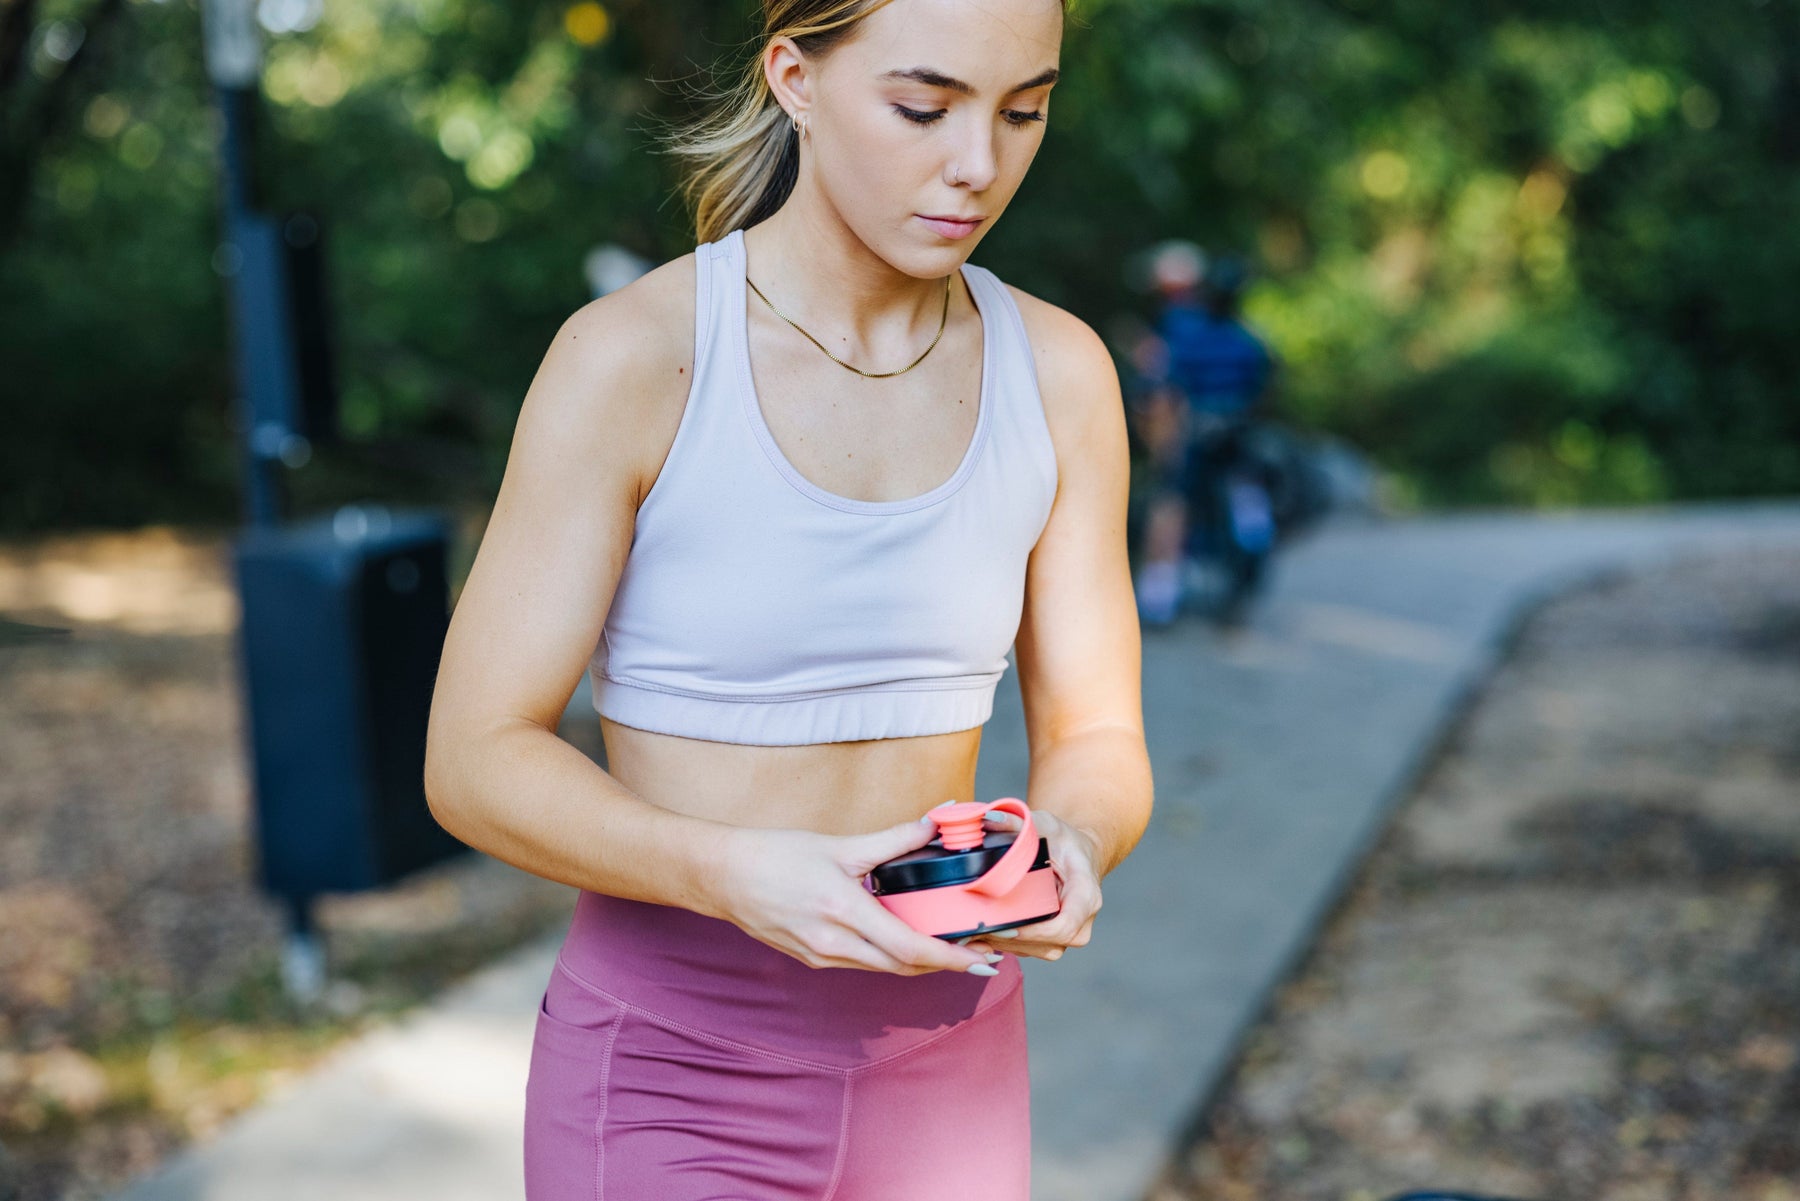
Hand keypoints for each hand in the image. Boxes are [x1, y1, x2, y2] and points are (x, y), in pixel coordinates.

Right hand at [715, 819, 1006, 976]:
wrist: (722, 877)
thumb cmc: (774, 856)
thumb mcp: (838, 845)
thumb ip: (892, 840)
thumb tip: (932, 825)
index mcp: (844, 913)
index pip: (911, 948)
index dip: (952, 958)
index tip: (982, 959)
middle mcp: (834, 945)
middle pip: (904, 967)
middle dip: (945, 964)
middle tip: (979, 954)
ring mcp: (821, 957)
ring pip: (883, 968)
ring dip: (918, 962)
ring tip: (949, 946)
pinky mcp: (812, 960)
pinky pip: (862, 964)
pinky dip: (889, 955)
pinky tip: (902, 938)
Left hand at [958, 806, 1102, 963]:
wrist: (1080, 853)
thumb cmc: (1063, 840)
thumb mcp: (1044, 824)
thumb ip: (1018, 822)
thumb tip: (988, 820)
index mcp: (1086, 893)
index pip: (1065, 925)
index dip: (1034, 932)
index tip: (1006, 926)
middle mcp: (1084, 918)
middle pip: (1051, 944)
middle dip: (1014, 940)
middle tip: (981, 926)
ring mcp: (1073, 932)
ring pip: (1041, 951)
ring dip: (1010, 945)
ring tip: (980, 929)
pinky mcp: (1058, 938)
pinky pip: (1035, 950)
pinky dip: (1011, 944)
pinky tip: (989, 930)